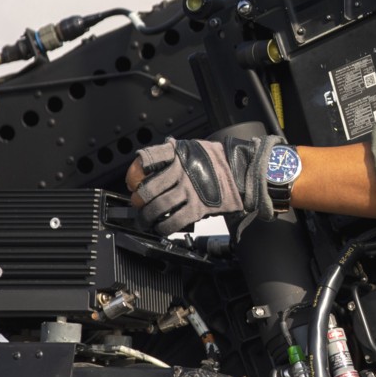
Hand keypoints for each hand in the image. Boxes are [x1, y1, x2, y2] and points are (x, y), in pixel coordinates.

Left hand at [127, 135, 278, 234]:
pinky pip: (174, 221)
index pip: (147, 159)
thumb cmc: (217, 160)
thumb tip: (150, 160)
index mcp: (178, 154)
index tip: (133, 181)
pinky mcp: (198, 208)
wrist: (242, 171)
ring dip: (147, 218)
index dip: (135, 172)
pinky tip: (161, 228)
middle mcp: (181, 172)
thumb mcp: (192, 148)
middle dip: (138, 200)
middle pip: (148, 189)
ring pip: (158, 207)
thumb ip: (172, 152)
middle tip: (137, 205)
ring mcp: (189, 191)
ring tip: (145, 221)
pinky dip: (163, 228)